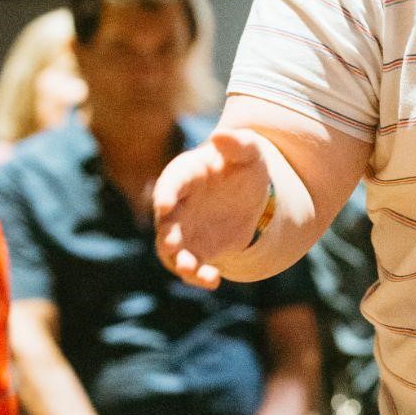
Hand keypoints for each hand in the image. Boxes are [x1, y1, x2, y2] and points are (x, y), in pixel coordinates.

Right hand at [154, 129, 270, 289]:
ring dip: (178, 261)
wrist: (250, 194)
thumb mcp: (249, 152)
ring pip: (172, 251)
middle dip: (166, 234)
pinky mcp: (197, 251)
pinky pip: (192, 267)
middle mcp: (178, 206)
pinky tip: (214, 280)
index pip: (170, 183)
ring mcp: (184, 231)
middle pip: (165, 222)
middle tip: (172, 243)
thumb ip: (237, 143)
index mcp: (185, 175)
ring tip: (190, 269)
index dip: (165, 193)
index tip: (165, 204)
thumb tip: (220, 134)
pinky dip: (198, 276)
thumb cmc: (242, 166)